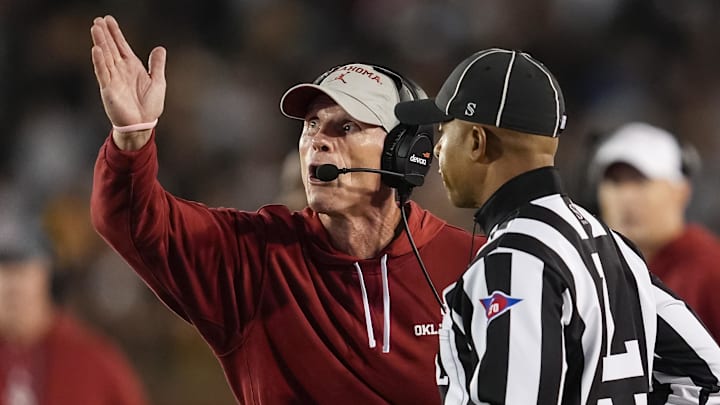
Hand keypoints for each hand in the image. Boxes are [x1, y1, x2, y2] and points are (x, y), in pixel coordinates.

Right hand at [91, 15, 165, 148]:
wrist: (143, 125)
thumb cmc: (150, 106)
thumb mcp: (158, 82)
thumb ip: (157, 65)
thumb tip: (160, 48)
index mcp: (132, 67)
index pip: (121, 46)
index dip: (115, 33)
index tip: (108, 19)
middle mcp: (120, 70)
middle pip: (111, 48)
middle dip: (105, 34)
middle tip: (98, 19)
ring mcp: (113, 79)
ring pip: (105, 57)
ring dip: (101, 43)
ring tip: (95, 28)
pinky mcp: (108, 90)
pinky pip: (103, 73)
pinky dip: (100, 62)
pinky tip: (96, 49)